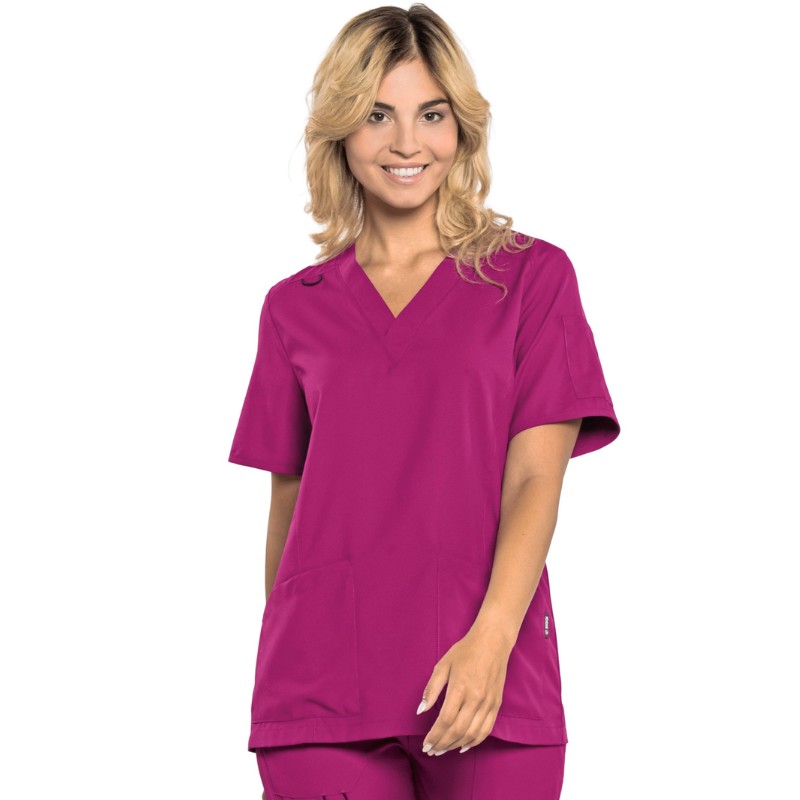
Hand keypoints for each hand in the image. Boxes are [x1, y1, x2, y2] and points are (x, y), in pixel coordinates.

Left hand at [418, 625, 512, 754]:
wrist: (492, 642)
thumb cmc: (465, 651)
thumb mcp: (443, 665)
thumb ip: (431, 689)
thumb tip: (421, 710)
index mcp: (460, 687)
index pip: (445, 719)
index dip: (434, 735)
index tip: (426, 744)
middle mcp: (476, 698)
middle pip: (457, 730)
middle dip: (442, 744)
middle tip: (432, 751)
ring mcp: (488, 702)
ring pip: (472, 733)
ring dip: (456, 745)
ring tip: (444, 750)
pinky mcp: (497, 704)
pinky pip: (486, 730)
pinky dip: (475, 741)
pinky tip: (464, 746)